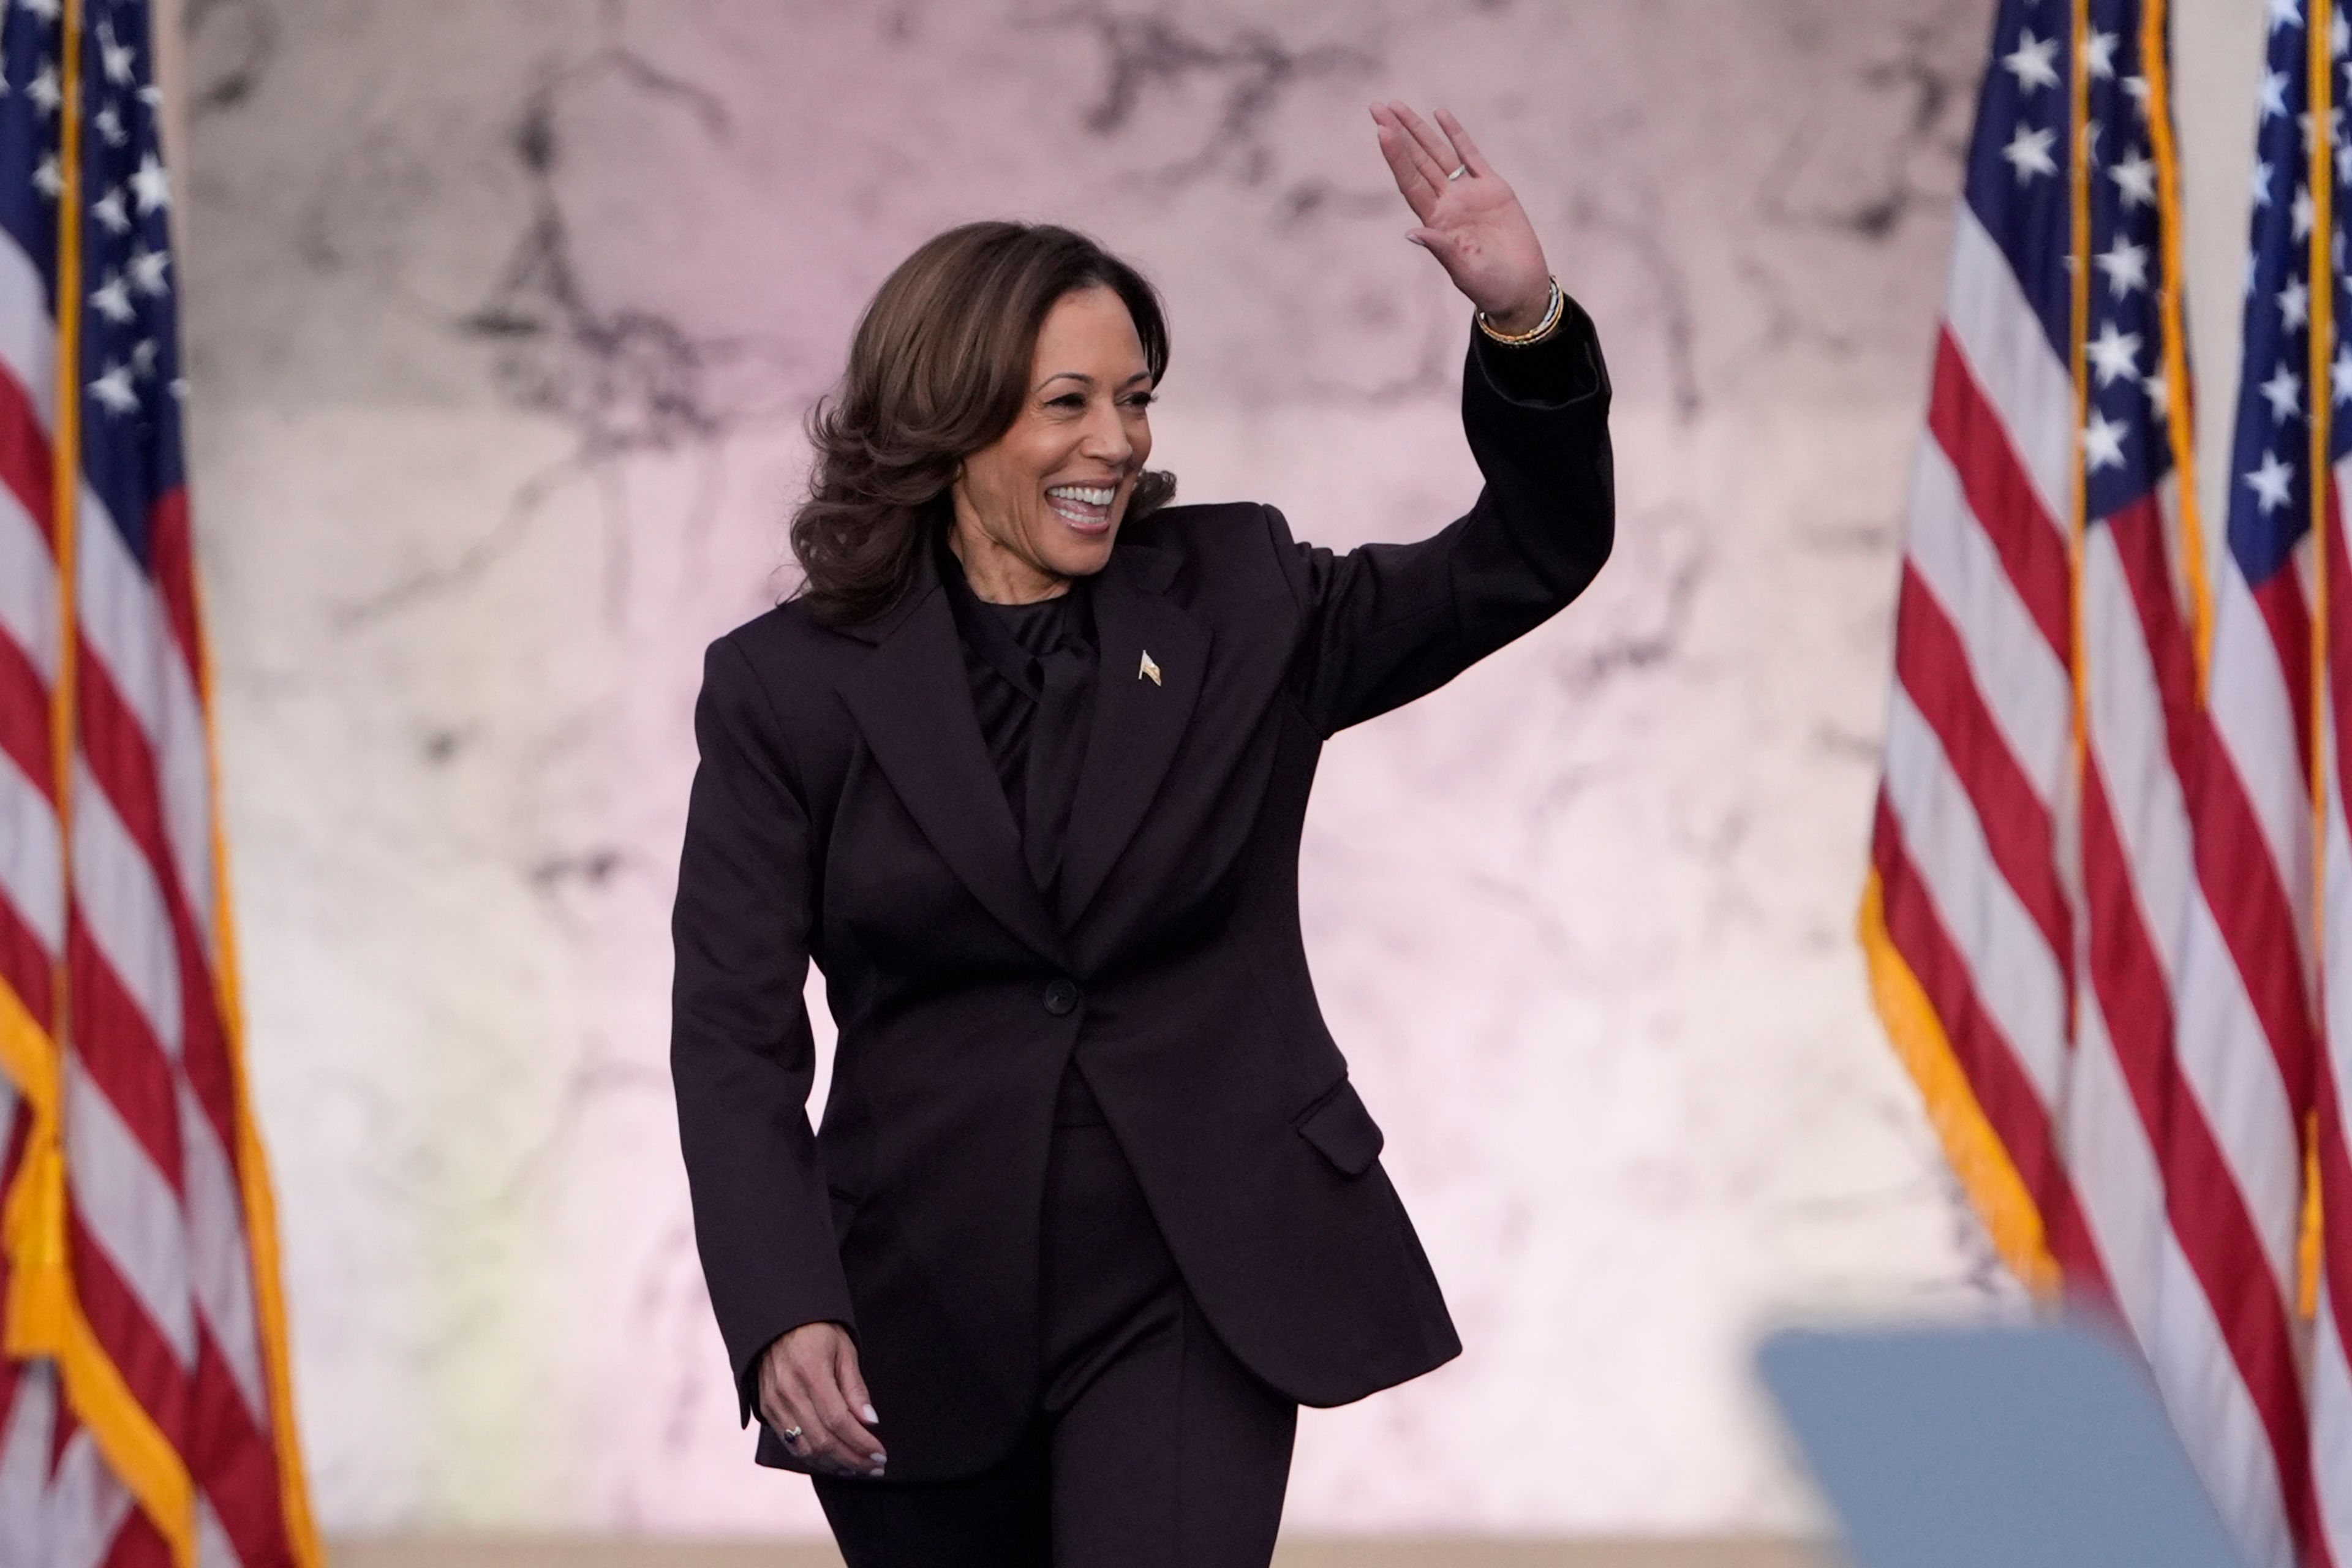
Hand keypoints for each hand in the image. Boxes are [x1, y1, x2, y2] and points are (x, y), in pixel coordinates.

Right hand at [759, 1321, 885, 1477]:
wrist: (776, 1320)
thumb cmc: (816, 1329)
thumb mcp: (843, 1348)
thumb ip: (855, 1387)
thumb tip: (870, 1421)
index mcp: (811, 1373)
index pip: (839, 1421)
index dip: (861, 1443)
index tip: (881, 1455)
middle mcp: (788, 1392)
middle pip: (822, 1441)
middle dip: (852, 1460)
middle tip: (875, 1467)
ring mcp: (774, 1403)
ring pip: (804, 1449)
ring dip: (834, 1464)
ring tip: (857, 1468)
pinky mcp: (766, 1410)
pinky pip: (789, 1443)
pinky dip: (813, 1457)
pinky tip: (832, 1460)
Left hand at [1370, 102, 1551, 332]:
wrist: (1521, 288)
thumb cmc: (1491, 287)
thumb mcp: (1465, 271)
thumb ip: (1442, 249)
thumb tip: (1413, 232)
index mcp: (1436, 222)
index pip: (1410, 182)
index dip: (1395, 157)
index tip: (1380, 131)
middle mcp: (1448, 203)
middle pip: (1417, 161)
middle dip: (1397, 134)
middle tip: (1376, 107)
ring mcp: (1469, 193)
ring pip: (1438, 153)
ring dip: (1418, 129)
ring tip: (1397, 106)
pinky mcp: (1493, 188)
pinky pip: (1470, 155)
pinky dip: (1456, 134)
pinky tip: (1440, 115)